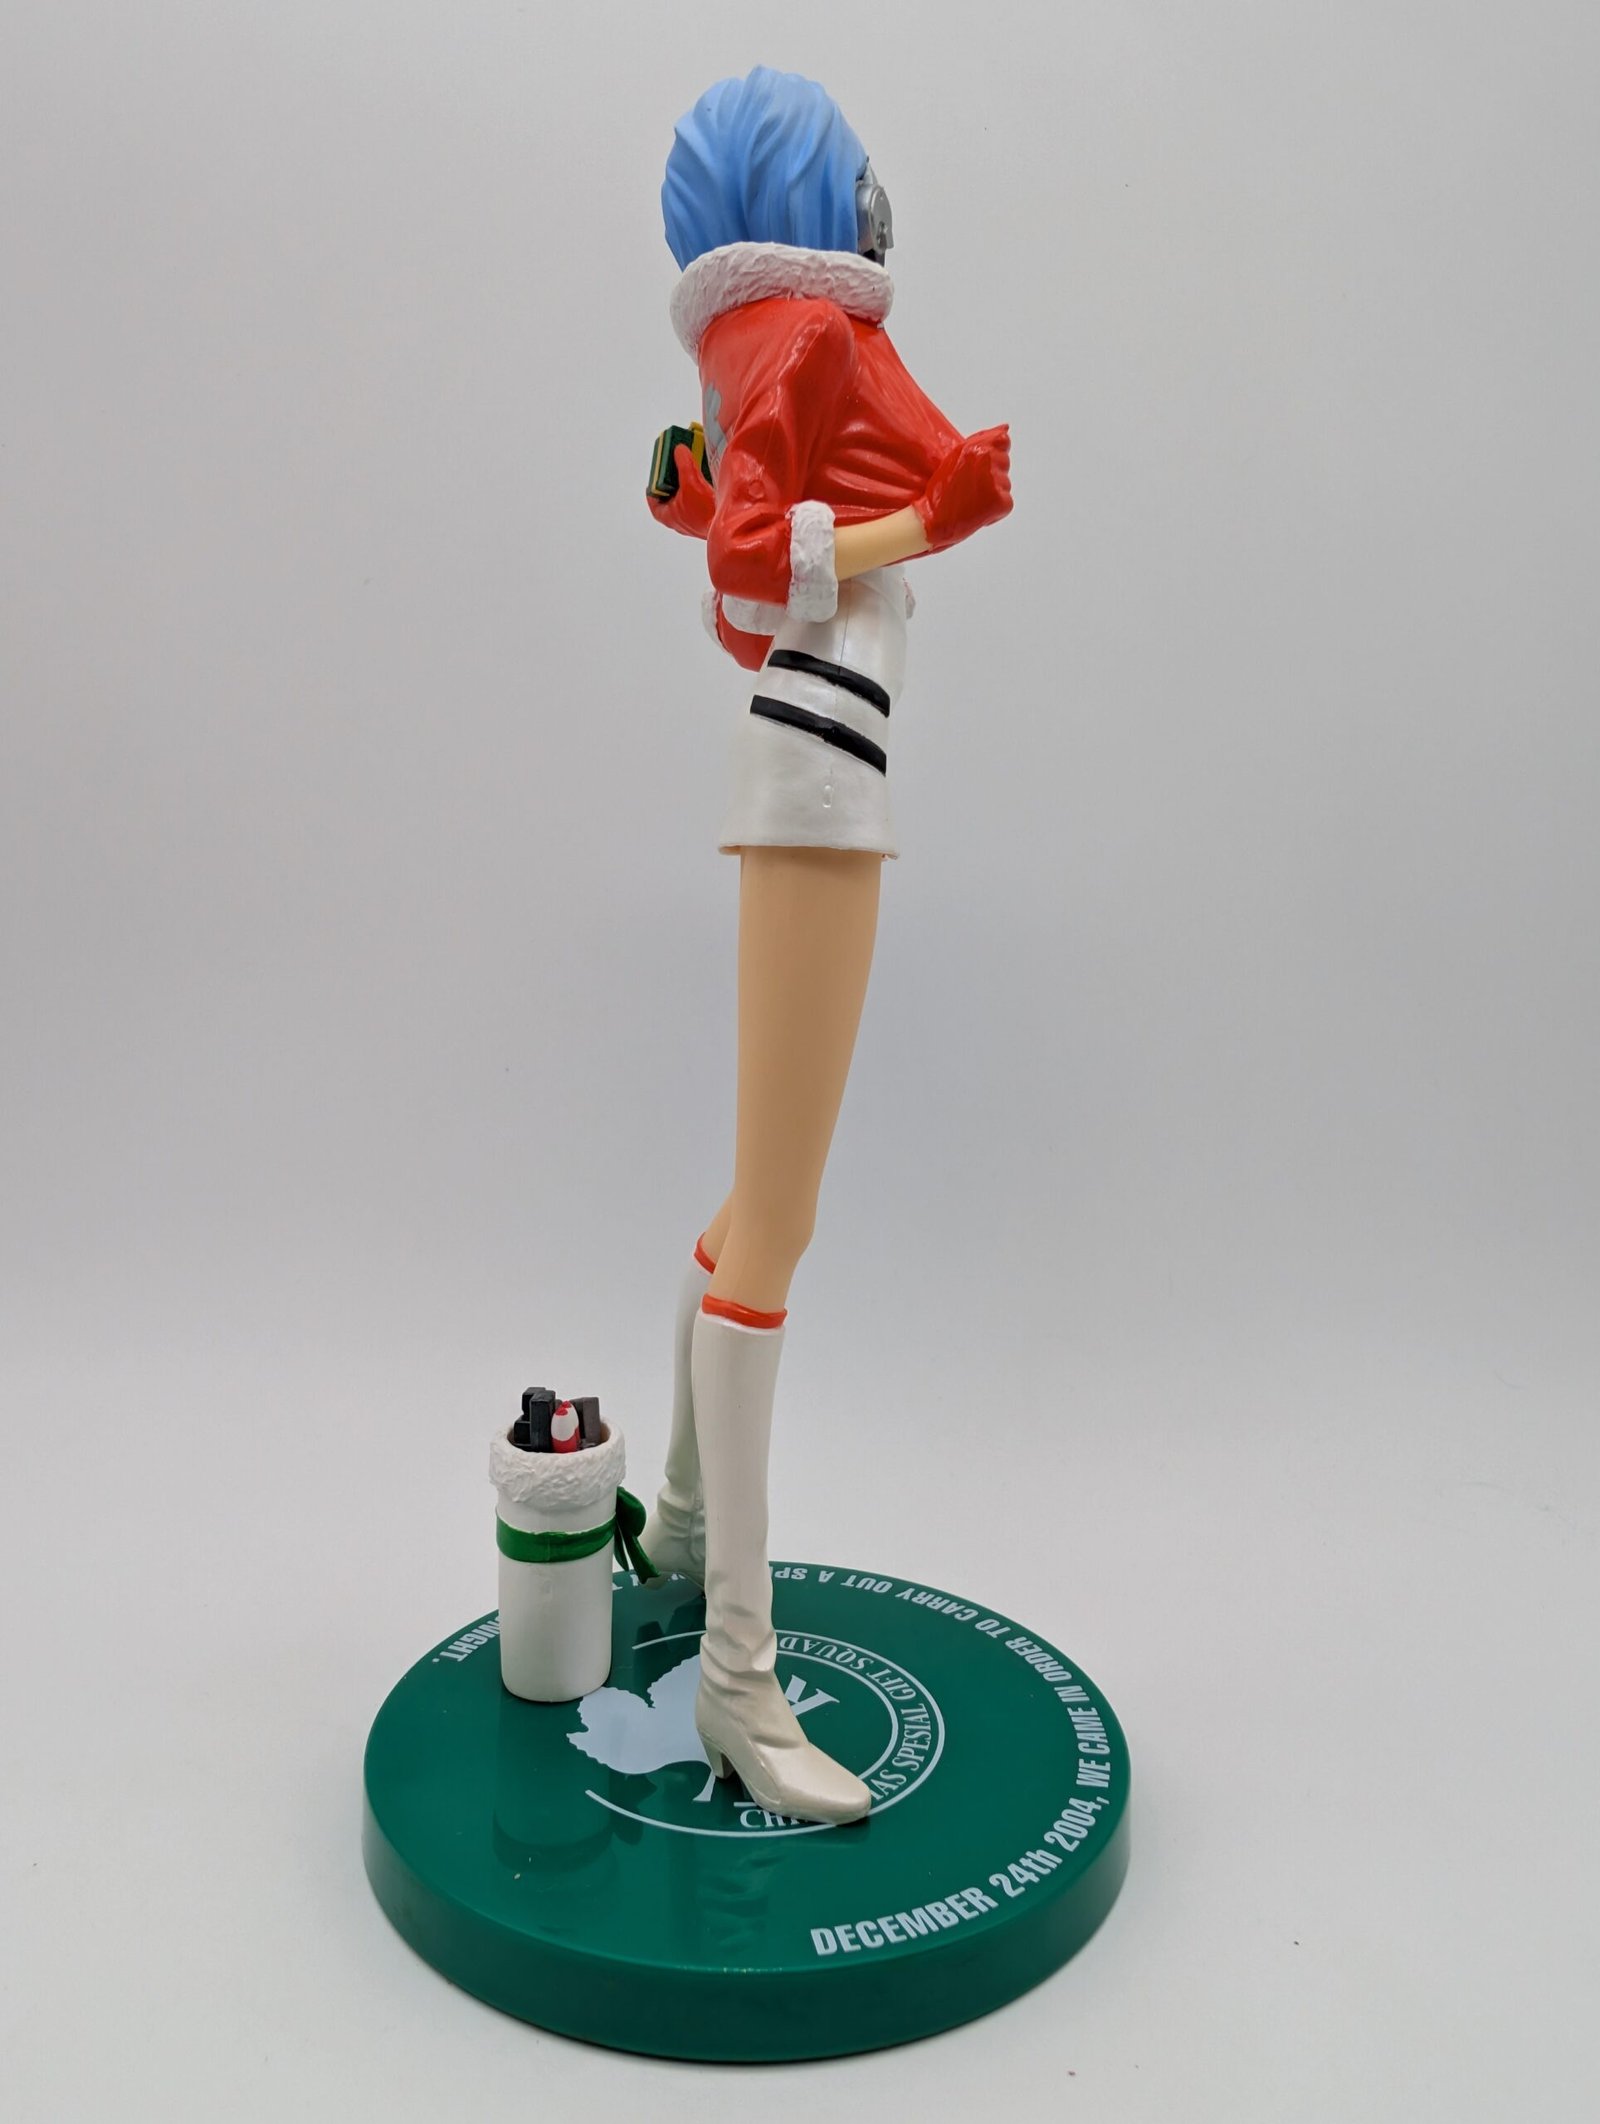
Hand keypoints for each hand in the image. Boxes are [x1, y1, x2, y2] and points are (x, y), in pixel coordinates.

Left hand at [646, 443, 715, 538]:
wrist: (729, 526)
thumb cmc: (706, 513)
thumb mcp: (690, 481)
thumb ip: (683, 463)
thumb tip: (679, 450)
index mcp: (668, 516)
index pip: (654, 502)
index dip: (653, 488)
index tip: (655, 477)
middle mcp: (679, 522)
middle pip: (669, 500)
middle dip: (671, 485)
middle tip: (674, 472)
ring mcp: (693, 524)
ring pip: (684, 504)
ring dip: (686, 490)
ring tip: (689, 474)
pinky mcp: (706, 522)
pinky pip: (697, 506)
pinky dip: (698, 495)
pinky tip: (705, 485)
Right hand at [914, 424, 1011, 552]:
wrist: (932, 518)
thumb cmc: (941, 489)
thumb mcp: (958, 455)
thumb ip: (984, 440)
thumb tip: (1006, 428)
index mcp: (979, 448)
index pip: (1003, 442)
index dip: (990, 456)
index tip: (975, 468)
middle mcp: (989, 461)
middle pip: (1004, 464)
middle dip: (991, 474)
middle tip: (969, 487)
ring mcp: (996, 480)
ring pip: (1005, 484)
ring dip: (993, 492)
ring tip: (971, 499)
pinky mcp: (1001, 501)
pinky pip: (1007, 502)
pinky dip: (996, 509)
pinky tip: (978, 510)